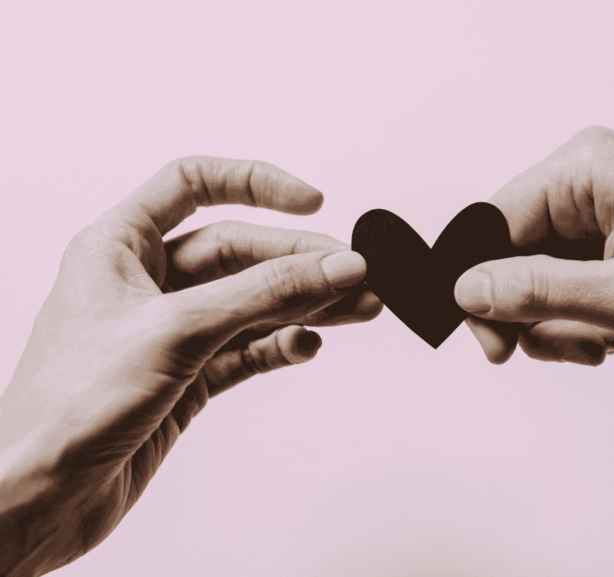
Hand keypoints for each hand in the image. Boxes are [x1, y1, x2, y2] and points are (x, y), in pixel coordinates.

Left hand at [0, 158, 381, 575]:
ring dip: (306, 304)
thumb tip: (335, 265)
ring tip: (359, 308)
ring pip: (252, 301)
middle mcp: (145, 282)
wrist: (43, 497)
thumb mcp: (178, 330)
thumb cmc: (70, 407)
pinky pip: (249, 348)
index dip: (255, 183)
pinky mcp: (188, 377)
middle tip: (355, 274)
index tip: (311, 201)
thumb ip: (264, 294)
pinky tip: (308, 346)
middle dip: (300, 261)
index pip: (193, 183)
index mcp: (119, 246)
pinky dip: (283, 345)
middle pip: (239, 250)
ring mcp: (170, 331)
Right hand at [454, 126, 613, 364]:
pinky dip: (592, 318)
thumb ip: (540, 293)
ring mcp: (599, 207)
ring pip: (542, 280)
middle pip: (513, 258)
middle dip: (543, 316)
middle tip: (585, 349)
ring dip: (572, 324)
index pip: (490, 227)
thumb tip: (466, 291)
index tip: (497, 350)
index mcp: (582, 171)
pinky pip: (572, 283)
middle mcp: (584, 179)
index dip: (482, 292)